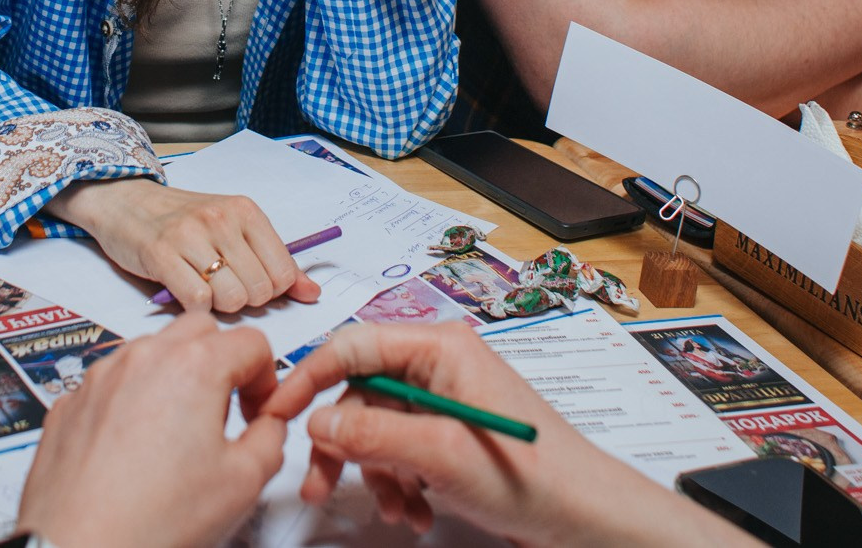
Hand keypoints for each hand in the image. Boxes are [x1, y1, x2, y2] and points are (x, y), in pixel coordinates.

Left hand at [15, 313, 286, 547]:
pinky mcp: (70, 404)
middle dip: (220, 361)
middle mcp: (142, 359)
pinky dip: (130, 400)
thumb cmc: (152, 521)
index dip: (265, 378)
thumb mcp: (243, 484)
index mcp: (193, 367)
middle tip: (224, 411)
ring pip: (150, 351)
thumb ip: (270, 439)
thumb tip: (268, 426)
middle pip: (198, 330)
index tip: (258, 410)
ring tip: (177, 435)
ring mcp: (100, 378)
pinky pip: (111, 383)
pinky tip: (134, 449)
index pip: (250, 342)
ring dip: (173, 376)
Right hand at [46, 179, 319, 313]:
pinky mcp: (161, 254)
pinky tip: (185, 293)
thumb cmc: (183, 221)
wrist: (126, 203)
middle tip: (221, 287)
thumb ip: (274, 262)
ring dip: (219, 306)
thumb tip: (312, 293)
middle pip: (259, 291)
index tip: (249, 284)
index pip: (284, 272)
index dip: (270, 291)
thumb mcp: (233, 230)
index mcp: (246, 211)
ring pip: (231, 299)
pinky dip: (195, 309)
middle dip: (244, 300)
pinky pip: (197, 302)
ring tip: (203, 289)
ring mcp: (191, 235)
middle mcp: (222, 219)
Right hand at [262, 323, 744, 546]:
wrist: (585, 518)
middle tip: (319, 488)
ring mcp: (445, 401)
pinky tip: (417, 513)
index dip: (309, 376)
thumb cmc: (530, 475)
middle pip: (359, 394)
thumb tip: (316, 423)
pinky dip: (400, 485)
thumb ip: (372, 434)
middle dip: (343, 447)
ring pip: (377, 431)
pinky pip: (401, 453)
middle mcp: (439, 366)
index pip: (354, 344)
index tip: (276, 412)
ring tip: (396, 510)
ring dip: (376, 475)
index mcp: (440, 347)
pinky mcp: (451, 436)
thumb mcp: (440, 452)